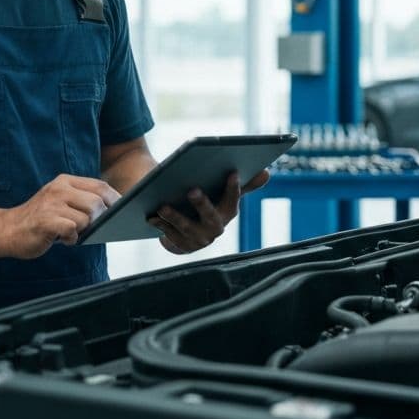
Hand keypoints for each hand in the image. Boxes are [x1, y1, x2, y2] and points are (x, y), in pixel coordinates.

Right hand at [4, 174, 119, 257]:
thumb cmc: (40, 219)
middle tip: (88, 227)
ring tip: (68, 232)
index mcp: (65, 181)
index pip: (100, 185)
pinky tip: (62, 238)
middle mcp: (59, 189)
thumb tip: (112, 211)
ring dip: (82, 230)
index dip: (115, 198)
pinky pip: (73, 230)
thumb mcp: (60, 202)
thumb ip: (82, 201)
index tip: (123, 210)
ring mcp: (52, 204)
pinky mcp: (47, 220)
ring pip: (86, 218)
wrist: (8, 230)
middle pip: (97, 202)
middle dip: (98, 218)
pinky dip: (71, 238)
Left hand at [148, 168, 269, 254]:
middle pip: (210, 217)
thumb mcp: (222, 196)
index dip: (234, 189)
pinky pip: (170, 237)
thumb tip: (267, 173)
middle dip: (202, 204)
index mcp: (226, 214)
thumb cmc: (207, 207)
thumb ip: (242, 185)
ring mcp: (198, 240)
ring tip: (162, 206)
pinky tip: (150, 216)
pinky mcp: (181, 246)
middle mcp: (215, 229)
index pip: (233, 201)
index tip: (232, 172)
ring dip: (175, 217)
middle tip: (192, 189)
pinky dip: (160, 226)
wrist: (187, 234)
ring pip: (186, 229)